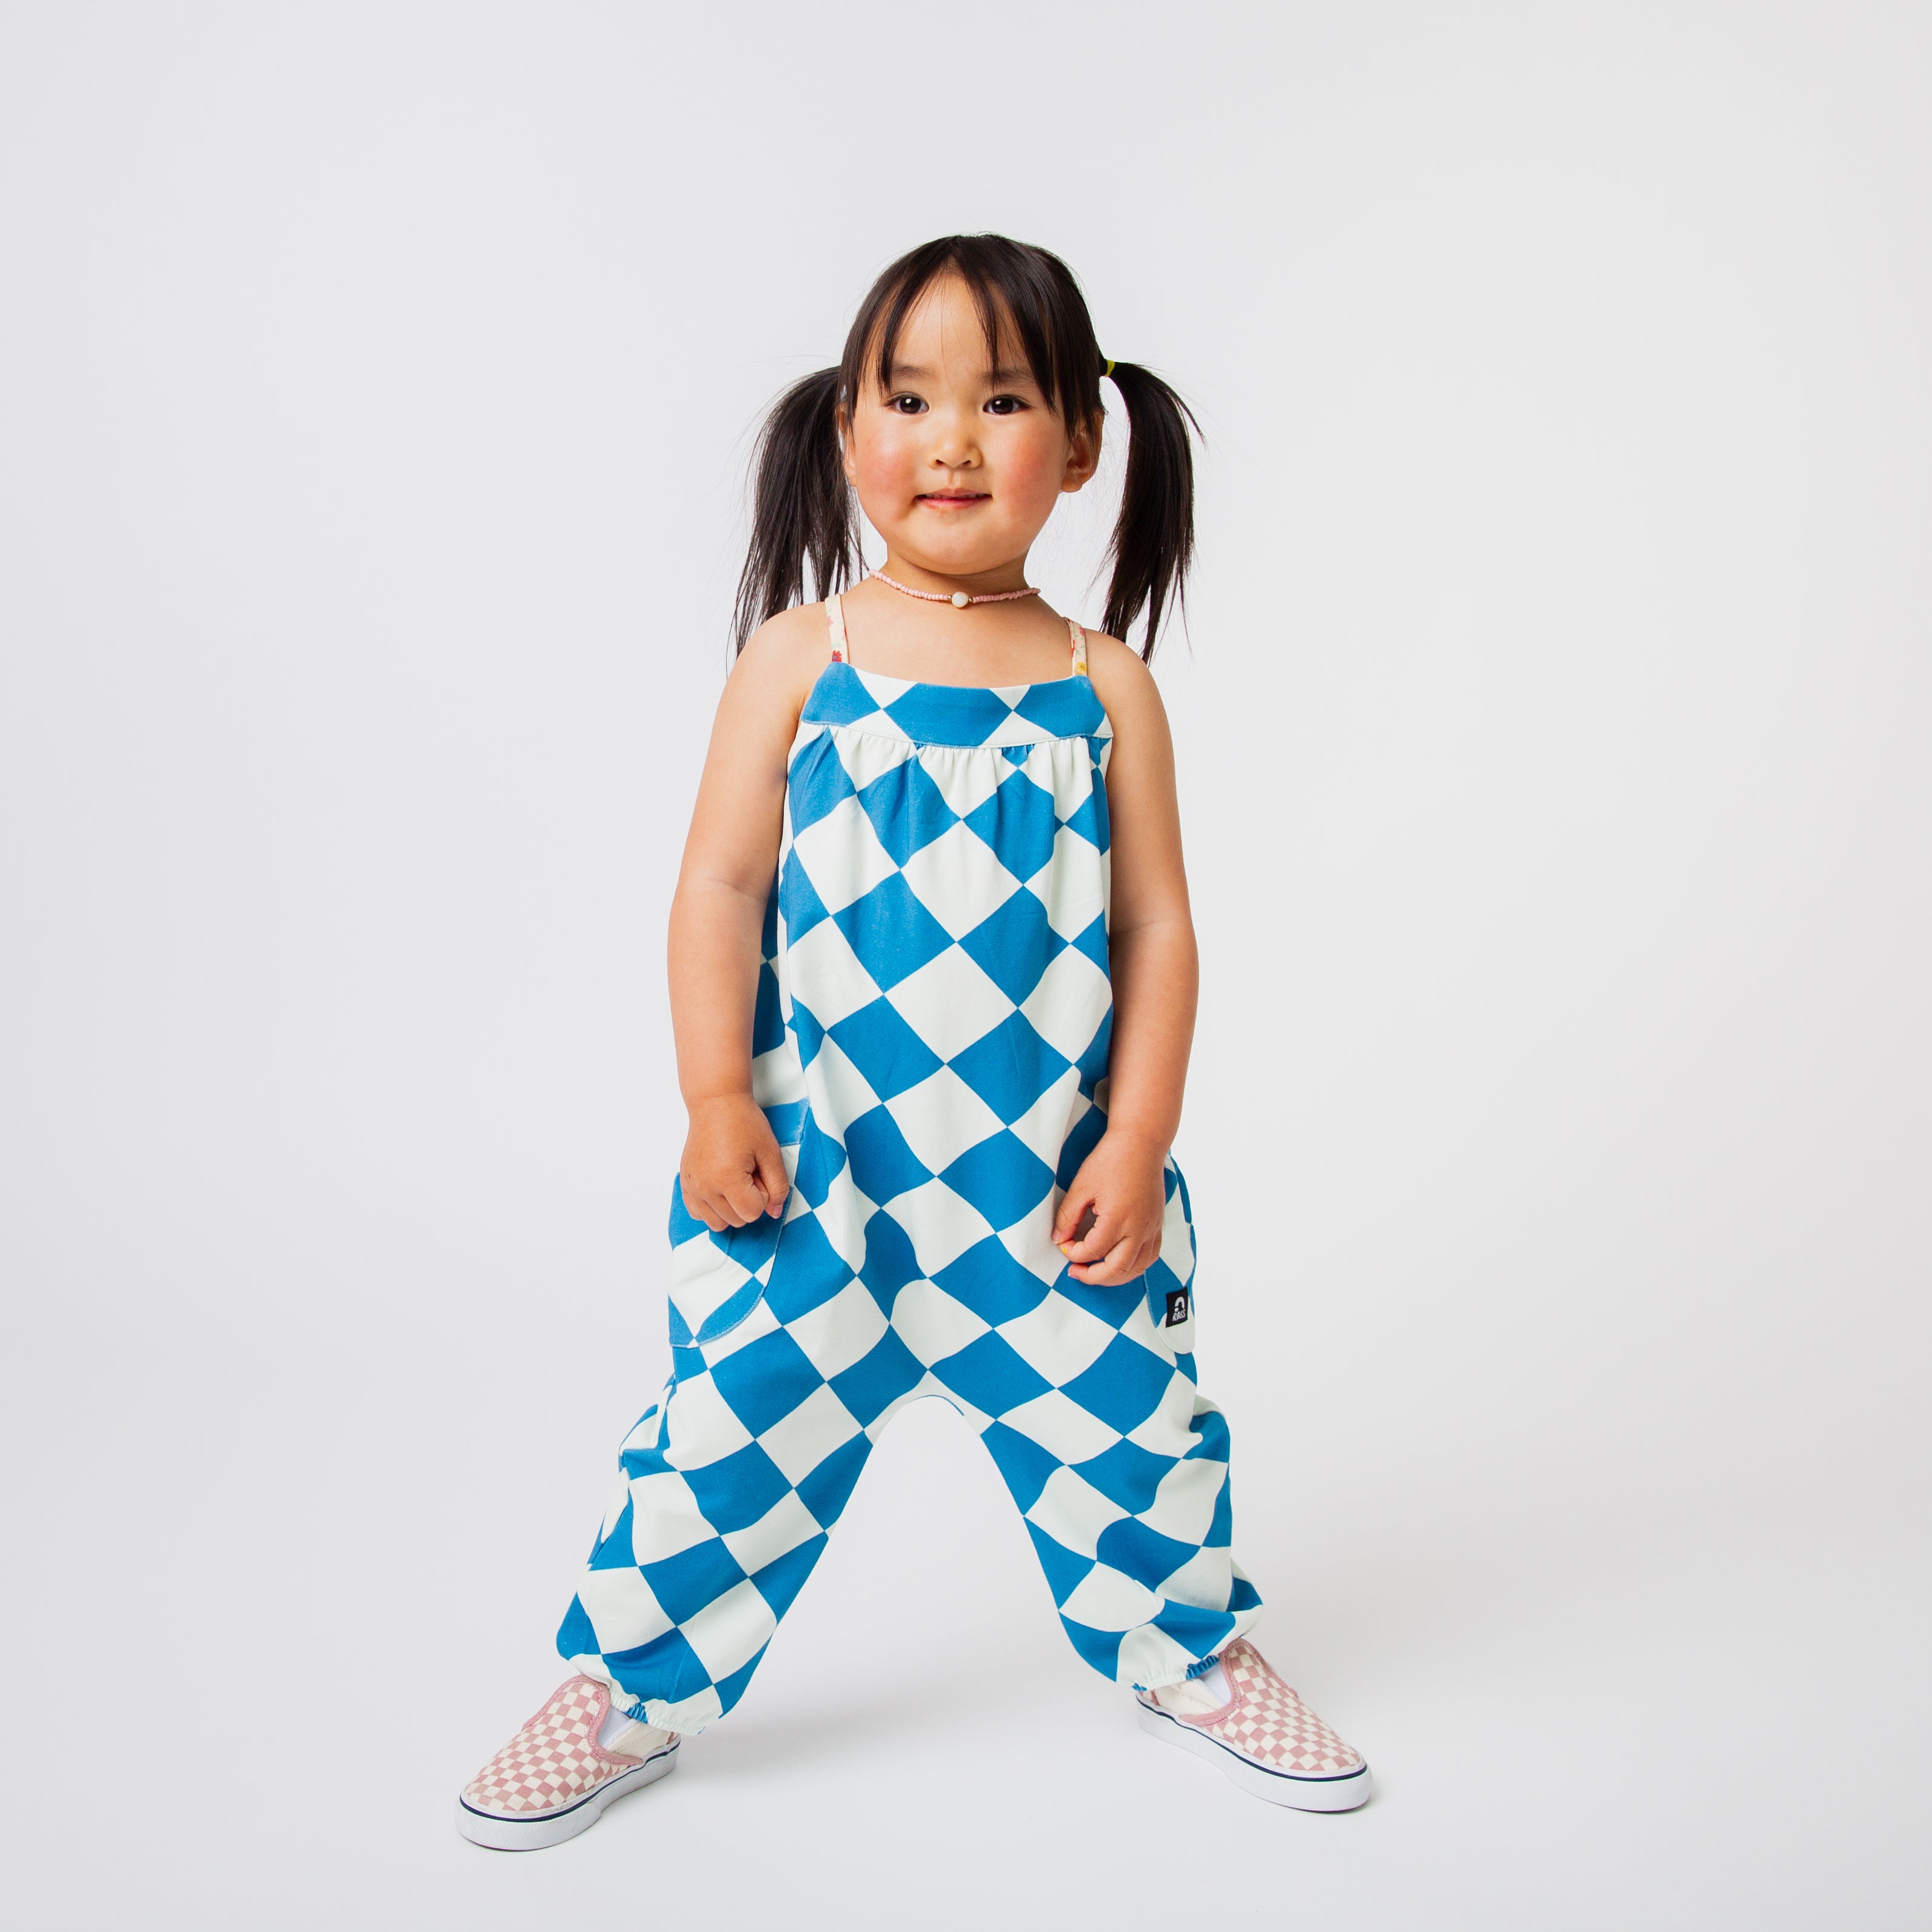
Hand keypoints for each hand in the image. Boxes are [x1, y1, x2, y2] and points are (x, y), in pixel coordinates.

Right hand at [679, 1094, 789, 1231]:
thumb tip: (774, 1212)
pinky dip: (711, 1207)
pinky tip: (719, 1187)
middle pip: (736, 1221)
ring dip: (731, 1208)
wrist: (716, 1104)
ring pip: (717, 1223)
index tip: (758, 1173)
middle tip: (748, 1172)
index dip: (762, 1195)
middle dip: (748, 1201)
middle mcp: (705, 1186)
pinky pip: (698, 1213)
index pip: (752, 1213)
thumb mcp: (771, 1152)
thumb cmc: (743, 1122)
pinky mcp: (685, 1184)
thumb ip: (778, 1186)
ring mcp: (692, 1187)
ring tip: (734, 1180)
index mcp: (726, 1178)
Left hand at [1051, 1129, 1166, 1285]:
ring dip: (1114, 1277)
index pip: (1093, 1251)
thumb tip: (1058, 1239)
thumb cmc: (1110, 1160)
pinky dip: (1134, 1267)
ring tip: (1095, 1273)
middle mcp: (1138, 1228)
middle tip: (1074, 1271)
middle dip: (1092, 1276)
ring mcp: (1151, 1228)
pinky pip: (1150, 1257)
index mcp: (1118, 1218)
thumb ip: (1068, 1216)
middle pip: (1116, 1269)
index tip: (1063, 1244)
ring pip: (1136, 1268)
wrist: (1141, 1143)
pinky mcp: (1158, 1224)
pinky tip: (1119, 1263)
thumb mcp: (1082, 1186)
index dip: (1073, 1253)